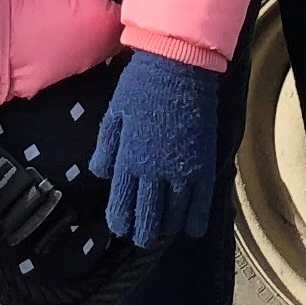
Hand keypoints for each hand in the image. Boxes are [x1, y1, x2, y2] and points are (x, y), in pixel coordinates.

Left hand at [89, 51, 224, 247]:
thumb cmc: (140, 86)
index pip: (122, 202)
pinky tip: (192, 229)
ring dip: (167, 227)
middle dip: (143, 231)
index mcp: (129, 159)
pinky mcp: (204, 163)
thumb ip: (107, 149)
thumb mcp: (114, 115)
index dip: (121, 220)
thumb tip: (101, 175)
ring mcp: (182, 169)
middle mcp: (155, 170)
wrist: (179, 66)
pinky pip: (201, 200)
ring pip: (175, 212)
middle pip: (149, 214)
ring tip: (163, 234)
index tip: (120, 228)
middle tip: (141, 238)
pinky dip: (196, 218)